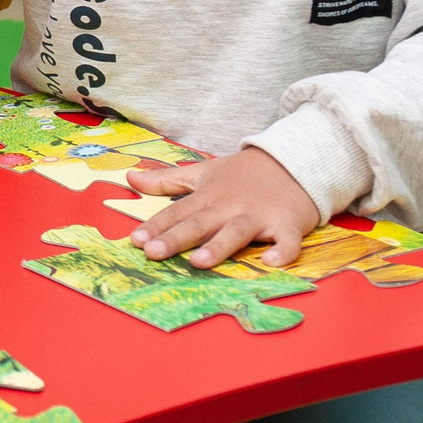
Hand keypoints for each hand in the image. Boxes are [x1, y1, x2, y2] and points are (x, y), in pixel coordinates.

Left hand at [126, 146, 319, 268]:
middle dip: (175, 238)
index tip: (135, 240)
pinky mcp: (288, 223)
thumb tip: (130, 178)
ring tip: (198, 262)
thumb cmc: (243, 173)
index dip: (155, 226)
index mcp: (208, 196)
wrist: (292, 160)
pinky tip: (270, 262)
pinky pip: (287, 241)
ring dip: (218, 246)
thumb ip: (166, 180)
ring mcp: (259, 215)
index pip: (177, 212)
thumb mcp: (202, 172)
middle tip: (152, 253)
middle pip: (199, 223)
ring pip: (236, 232)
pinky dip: (282, 251)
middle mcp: (230, 206)